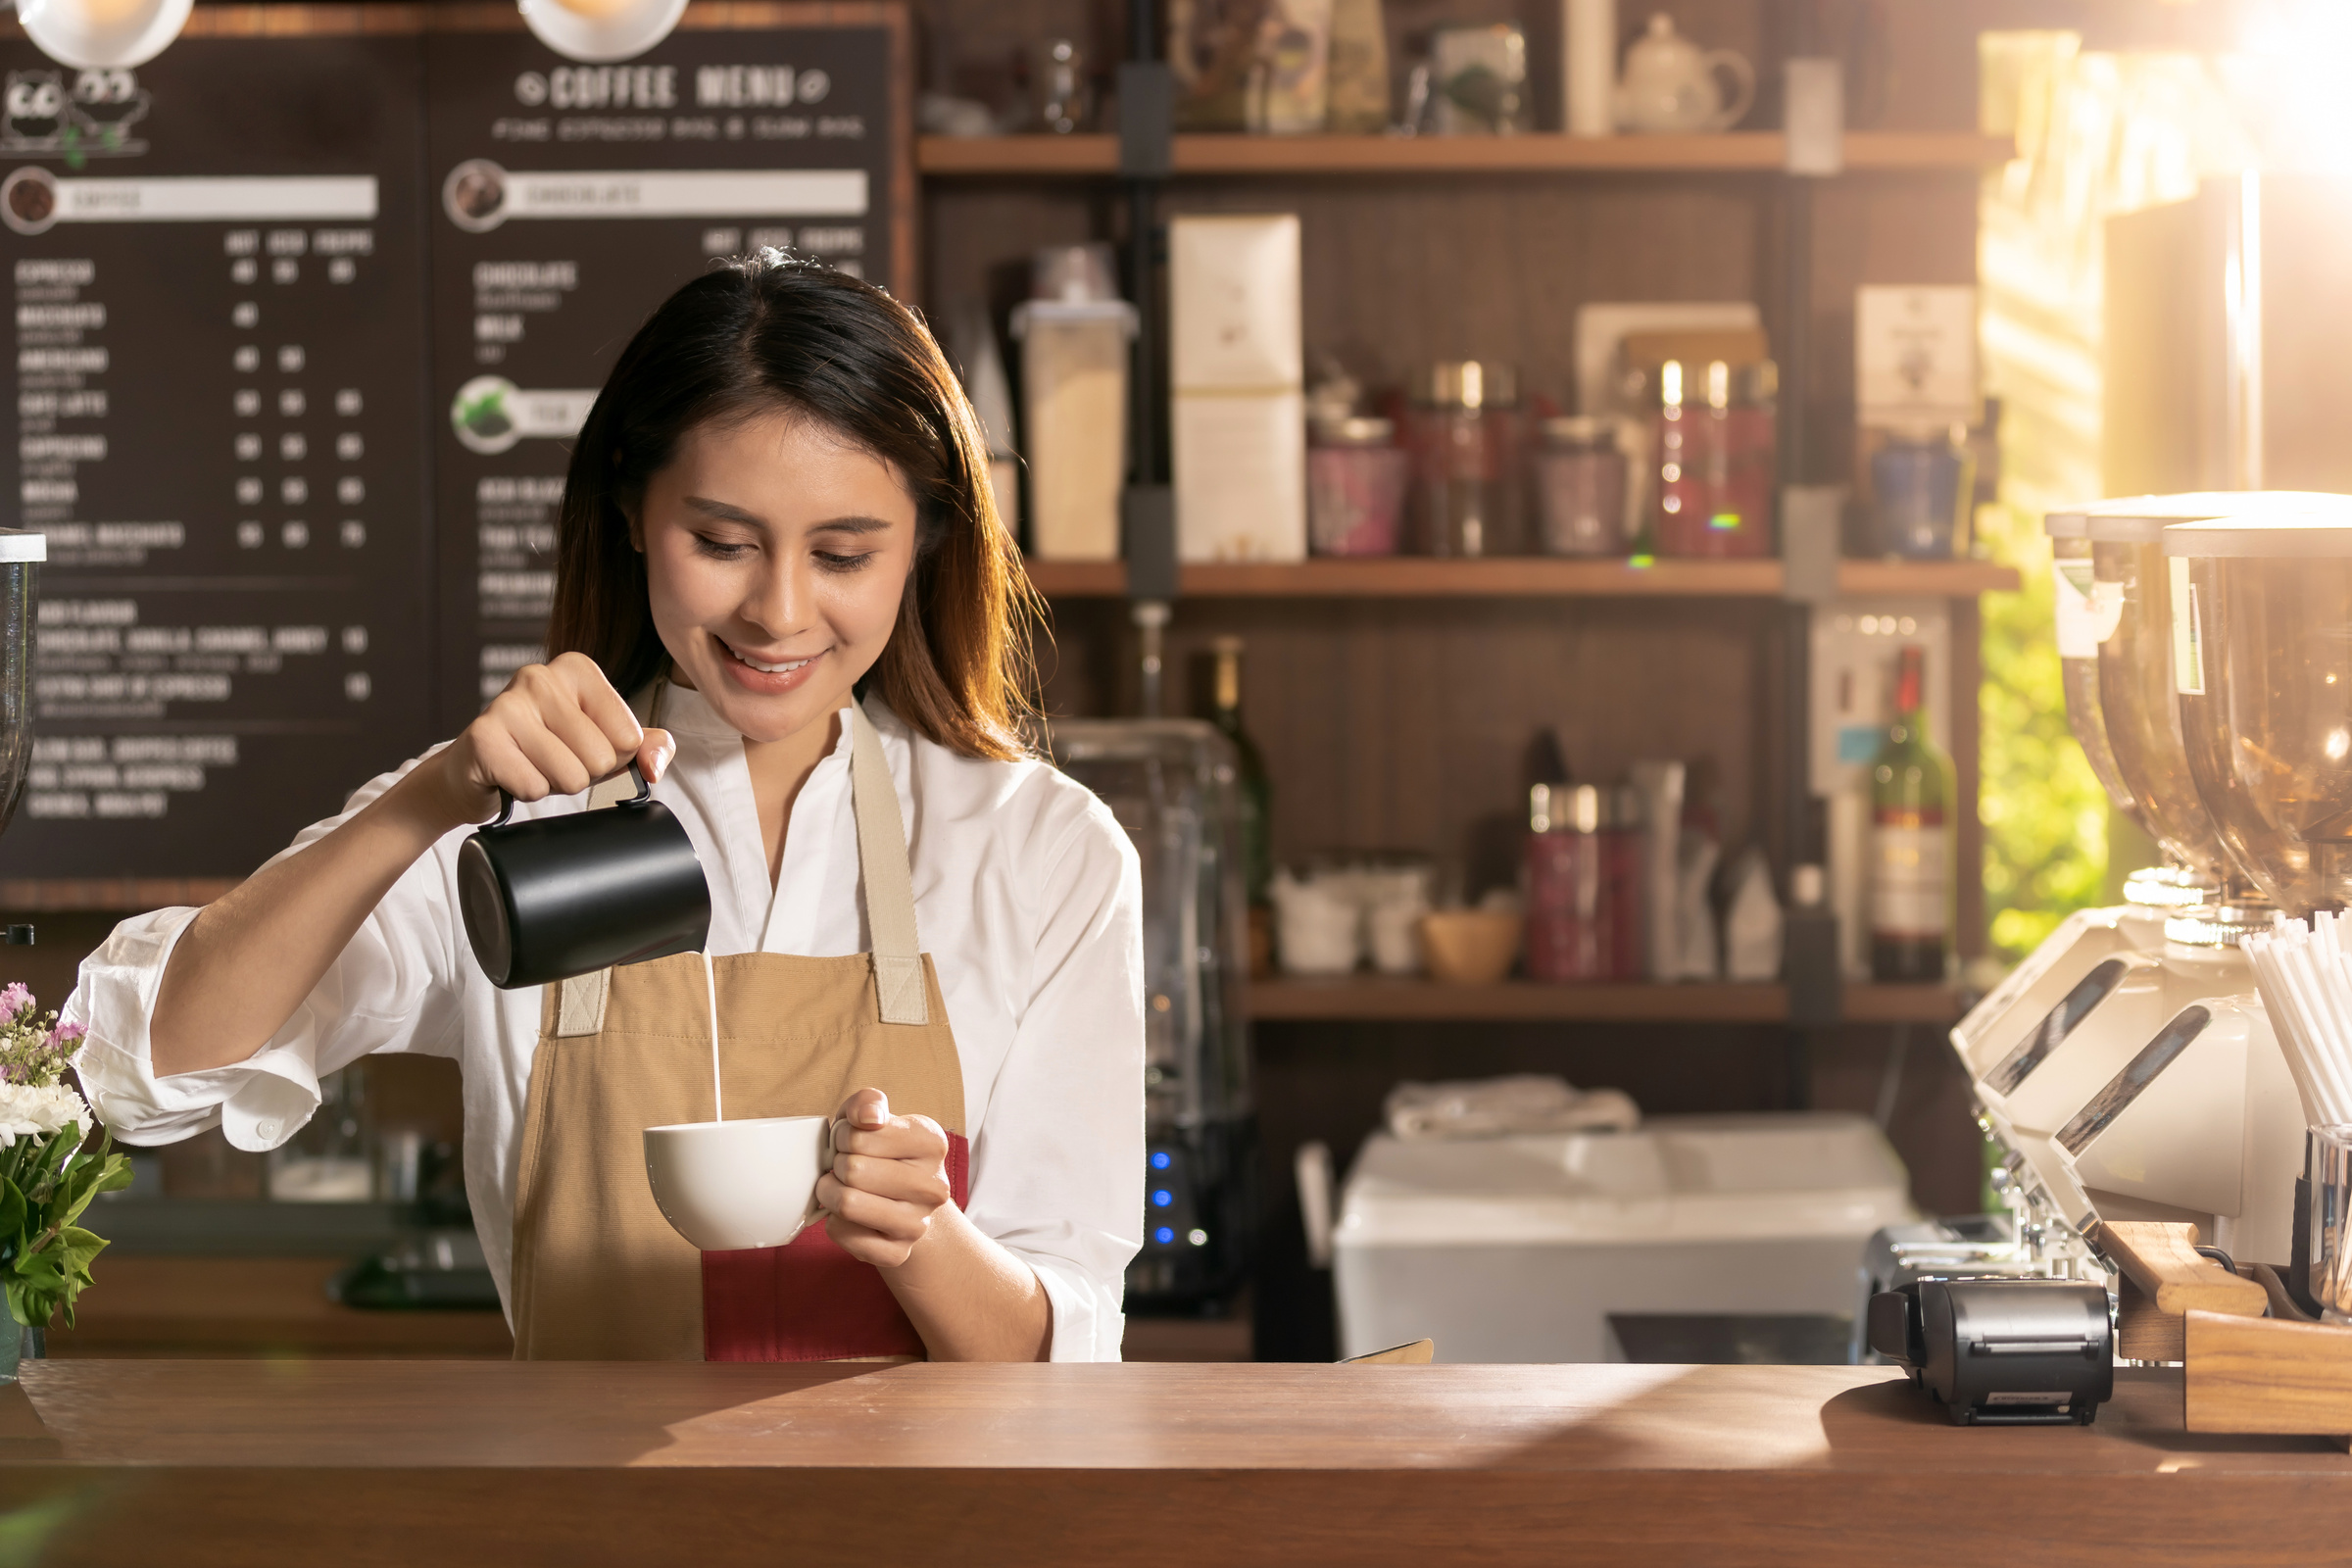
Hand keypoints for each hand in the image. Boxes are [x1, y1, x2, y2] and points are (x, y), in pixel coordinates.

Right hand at [427, 651, 674, 827]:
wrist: (476, 769)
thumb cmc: (545, 750)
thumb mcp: (603, 743)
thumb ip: (645, 747)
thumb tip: (654, 765)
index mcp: (577, 669)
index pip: (629, 737)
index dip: (611, 757)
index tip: (581, 747)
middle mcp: (541, 676)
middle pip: (602, 758)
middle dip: (582, 773)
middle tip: (552, 760)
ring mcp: (507, 703)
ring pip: (571, 776)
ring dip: (555, 784)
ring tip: (533, 765)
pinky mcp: (483, 737)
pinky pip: (535, 788)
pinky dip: (527, 792)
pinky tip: (511, 774)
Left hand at [816, 1088, 952, 1267]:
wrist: (904, 1202)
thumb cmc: (881, 1153)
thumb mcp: (874, 1118)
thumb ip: (867, 1102)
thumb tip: (868, 1116)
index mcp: (933, 1143)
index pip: (859, 1136)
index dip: (844, 1137)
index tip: (852, 1142)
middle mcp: (934, 1186)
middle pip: (853, 1170)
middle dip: (836, 1166)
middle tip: (844, 1168)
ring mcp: (919, 1223)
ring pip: (847, 1204)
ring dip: (830, 1194)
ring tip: (839, 1188)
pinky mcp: (899, 1253)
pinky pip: (844, 1235)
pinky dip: (834, 1224)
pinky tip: (847, 1217)